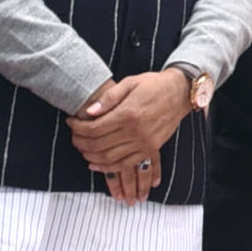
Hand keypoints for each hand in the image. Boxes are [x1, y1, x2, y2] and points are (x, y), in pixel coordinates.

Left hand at [71, 66, 190, 181]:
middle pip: (98, 145)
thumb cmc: (154, 85)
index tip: (71, 122)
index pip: (94, 128)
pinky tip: (96, 164)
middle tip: (73, 137)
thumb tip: (89, 112)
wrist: (180, 93)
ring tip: (82, 149)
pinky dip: (107, 167)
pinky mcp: (150, 149)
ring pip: (109, 158)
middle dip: (80, 142)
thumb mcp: (130, 82)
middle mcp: (135, 131)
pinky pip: (124, 164)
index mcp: (128, 113)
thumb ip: (109, 97)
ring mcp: (143, 143)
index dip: (78, 128)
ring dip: (91, 156)